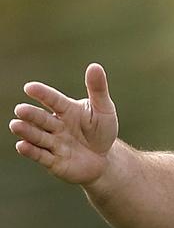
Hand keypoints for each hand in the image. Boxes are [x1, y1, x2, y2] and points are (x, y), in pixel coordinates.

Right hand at [11, 63, 119, 184]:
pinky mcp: (54, 161)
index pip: (53, 100)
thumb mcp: (104, 109)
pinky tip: (21, 146)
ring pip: (38, 136)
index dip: (43, 94)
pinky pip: (42, 156)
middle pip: (42, 119)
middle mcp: (56, 126)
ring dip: (27, 132)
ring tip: (15, 125)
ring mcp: (53, 143)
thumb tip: (95, 66)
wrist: (103, 159)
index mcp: (66, 110)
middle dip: (31, 115)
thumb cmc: (101, 130)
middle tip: (20, 110)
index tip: (30, 87)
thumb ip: (97, 89)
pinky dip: (32, 151)